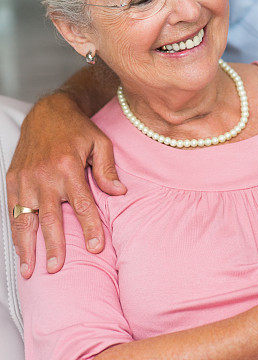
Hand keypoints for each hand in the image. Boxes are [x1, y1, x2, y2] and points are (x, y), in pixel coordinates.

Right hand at [7, 93, 125, 278]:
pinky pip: (13, 210)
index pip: (81, 203)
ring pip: (26, 219)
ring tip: (30, 271)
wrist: (48, 111)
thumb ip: (107, 169)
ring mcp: (26, 178)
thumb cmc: (77, 129)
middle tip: (58, 268)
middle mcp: (44, 175)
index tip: (96, 248)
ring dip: (27, 247)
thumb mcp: (100, 141)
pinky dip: (16, 232)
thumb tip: (119, 193)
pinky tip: (20, 249)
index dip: (89, 227)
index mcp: (68, 166)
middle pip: (50, 217)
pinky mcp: (13, 180)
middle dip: (54, 245)